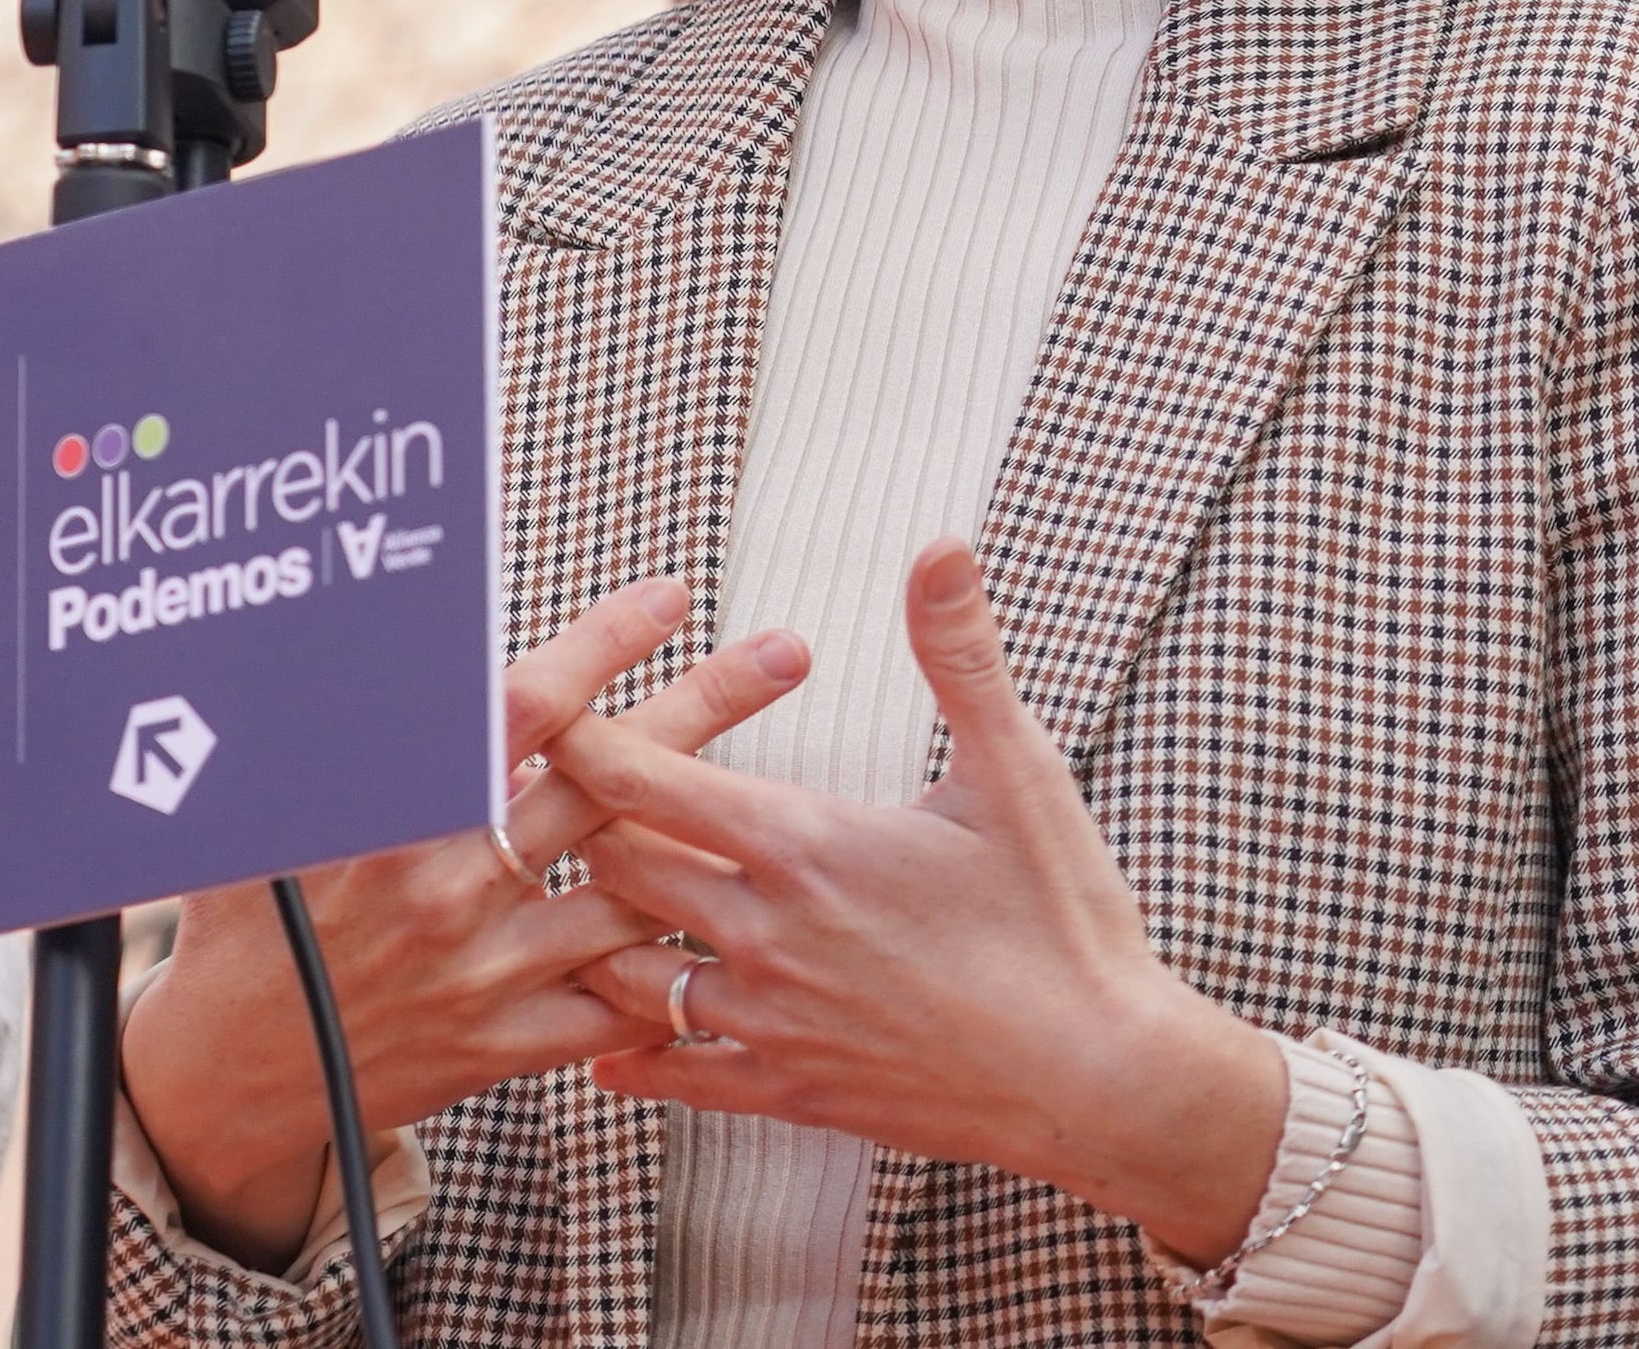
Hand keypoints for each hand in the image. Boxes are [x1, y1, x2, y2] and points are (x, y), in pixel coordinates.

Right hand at [120, 578, 811, 1268]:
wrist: (233, 1073)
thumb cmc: (253, 923)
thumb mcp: (271, 810)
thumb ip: (336, 733)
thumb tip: (371, 634)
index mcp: (403, 819)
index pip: (527, 710)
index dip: (603, 645)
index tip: (667, 598)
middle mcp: (457, 890)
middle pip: (611, 781)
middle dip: (706, 706)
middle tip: (783, 653)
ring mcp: (492, 972)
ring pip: (636, 889)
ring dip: (716, 833)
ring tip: (791, 785)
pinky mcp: (509, 1044)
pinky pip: (617, 1004)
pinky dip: (675, 968)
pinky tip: (733, 929)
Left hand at [554, 540, 1290, 1259]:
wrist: (1100, 1077)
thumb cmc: (1062, 921)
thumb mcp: (1017, 770)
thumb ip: (960, 653)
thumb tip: (942, 547)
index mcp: (806, 844)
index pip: (647, 782)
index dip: (582, 743)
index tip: (539, 714)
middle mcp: (765, 933)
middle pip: (617, 868)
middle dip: (579, 828)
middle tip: (537, 797)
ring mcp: (771, 1019)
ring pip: (628, 972)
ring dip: (599, 934)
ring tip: (569, 903)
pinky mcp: (790, 1091)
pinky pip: (677, 1076)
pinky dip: (632, 1057)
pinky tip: (608, 1049)